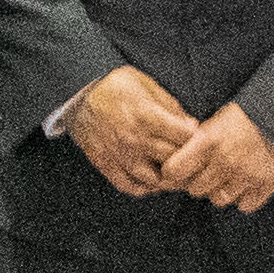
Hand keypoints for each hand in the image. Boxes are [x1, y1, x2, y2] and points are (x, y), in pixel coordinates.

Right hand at [60, 69, 197, 199]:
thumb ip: (170, 105)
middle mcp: (134, 139)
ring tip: (172, 170)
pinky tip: (151, 179)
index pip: (186, 137)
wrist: (77, 94)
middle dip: (186, 159)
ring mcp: (120, 156)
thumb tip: (191, 125)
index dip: (197, 137)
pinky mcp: (107, 165)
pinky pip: (130, 187)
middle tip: (190, 156)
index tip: (196, 136)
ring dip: (168, 178)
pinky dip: (145, 188)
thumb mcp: (145, 83)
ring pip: (155, 180)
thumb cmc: (114, 85)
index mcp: (146, 116)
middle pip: (174, 160)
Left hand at [161, 98, 273, 212]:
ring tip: (230, 176)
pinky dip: (245, 198)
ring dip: (221, 191)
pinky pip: (244, 205)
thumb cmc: (251, 113)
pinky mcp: (267, 185)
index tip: (178, 170)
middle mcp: (225, 161)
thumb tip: (175, 159)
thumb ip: (198, 141)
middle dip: (199, 181)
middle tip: (209, 171)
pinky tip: (247, 183)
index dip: (174, 172)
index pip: (174, 170)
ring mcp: (246, 176)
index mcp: (209, 141)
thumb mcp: (218, 119)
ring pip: (219, 200)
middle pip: (196, 189)